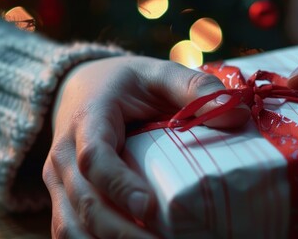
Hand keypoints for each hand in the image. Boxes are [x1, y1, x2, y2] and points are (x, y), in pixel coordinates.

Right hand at [42, 56, 248, 237]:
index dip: (118, 184)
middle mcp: (63, 155)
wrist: (81, 88)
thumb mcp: (160, 73)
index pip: (93, 157)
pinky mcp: (66, 199)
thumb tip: (237, 115)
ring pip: (71, 226)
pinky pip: (72, 232)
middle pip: (85, 202)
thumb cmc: (128, 83)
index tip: (146, 207)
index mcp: (88, 119)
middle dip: (122, 232)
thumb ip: (195, 88)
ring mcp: (61, 181)